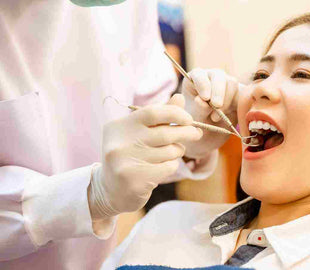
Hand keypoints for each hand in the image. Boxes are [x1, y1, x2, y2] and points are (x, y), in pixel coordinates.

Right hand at [88, 94, 201, 218]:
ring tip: (170, 154)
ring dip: (177, 152)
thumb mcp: (139, 133)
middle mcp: (119, 143)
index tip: (189, 119)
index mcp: (119, 126)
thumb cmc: (130, 156)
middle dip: (186, 132)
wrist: (110, 191)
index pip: (153, 112)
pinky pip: (168, 167)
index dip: (176, 113)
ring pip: (169, 152)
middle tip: (196, 133)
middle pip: (165, 133)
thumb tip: (180, 97)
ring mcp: (126, 162)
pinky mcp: (135, 180)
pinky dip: (171, 165)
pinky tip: (162, 168)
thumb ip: (160, 116)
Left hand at [181, 68, 241, 157]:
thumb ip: (198, 109)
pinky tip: (230, 116)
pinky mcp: (238, 93)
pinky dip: (239, 105)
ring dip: (226, 101)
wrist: (208, 137)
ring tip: (215, 118)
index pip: (199, 75)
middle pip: (218, 76)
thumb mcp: (195, 119)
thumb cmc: (197, 125)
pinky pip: (243, 94)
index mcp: (195, 80)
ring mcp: (226, 84)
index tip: (205, 98)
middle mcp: (211, 78)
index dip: (203, 84)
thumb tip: (202, 100)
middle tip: (217, 106)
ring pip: (232, 83)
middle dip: (218, 91)